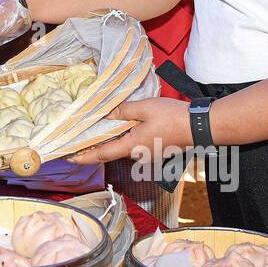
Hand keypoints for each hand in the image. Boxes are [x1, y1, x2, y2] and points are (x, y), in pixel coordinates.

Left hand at [67, 96, 190, 165]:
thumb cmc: (172, 117)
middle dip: (92, 149)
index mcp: (131, 146)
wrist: (200, 127)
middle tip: (74, 142)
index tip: (67, 158)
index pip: (101, 154)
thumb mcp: (144, 108)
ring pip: (121, 149)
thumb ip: (123, 111)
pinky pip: (132, 146)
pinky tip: (117, 129)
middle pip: (109, 152)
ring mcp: (146, 154)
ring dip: (107, 143)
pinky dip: (120, 140)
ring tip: (91, 134)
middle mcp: (137, 155)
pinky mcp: (154, 150)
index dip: (83, 157)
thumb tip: (105, 114)